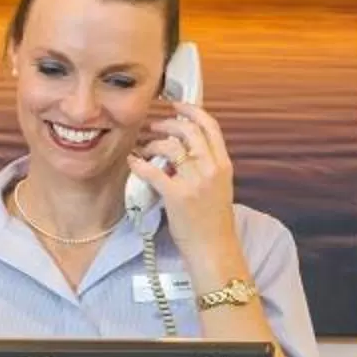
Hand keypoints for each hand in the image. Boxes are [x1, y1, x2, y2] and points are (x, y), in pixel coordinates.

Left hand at [134, 96, 243, 268]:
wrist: (214, 250)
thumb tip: (184, 150)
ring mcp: (195, 182)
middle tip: (152, 127)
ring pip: (170, 146)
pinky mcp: (177, 196)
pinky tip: (132, 162)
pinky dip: (139, 163)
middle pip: (187, 130)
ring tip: (144, 149)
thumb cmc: (213, 223)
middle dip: (166, 124)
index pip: (210, 126)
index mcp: (223, 165)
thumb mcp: (219, 188)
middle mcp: (211, 169)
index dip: (191, 110)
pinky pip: (152, 170)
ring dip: (151, 143)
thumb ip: (206, 167)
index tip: (176, 105)